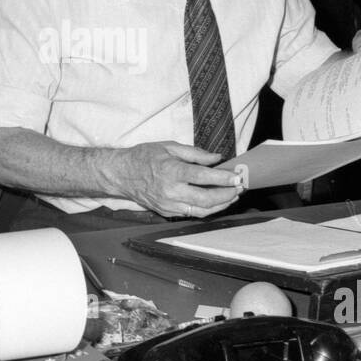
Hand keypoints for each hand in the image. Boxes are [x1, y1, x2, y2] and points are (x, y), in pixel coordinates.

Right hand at [111, 141, 243, 218]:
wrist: (121, 174)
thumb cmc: (144, 157)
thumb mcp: (169, 147)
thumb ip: (195, 153)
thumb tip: (217, 159)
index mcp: (171, 171)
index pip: (203, 177)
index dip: (224, 179)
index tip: (238, 177)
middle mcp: (170, 191)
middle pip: (206, 199)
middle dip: (227, 195)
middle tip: (239, 188)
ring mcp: (168, 205)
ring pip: (201, 211)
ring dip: (220, 205)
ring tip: (232, 196)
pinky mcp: (166, 212)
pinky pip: (191, 214)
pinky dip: (206, 209)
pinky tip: (216, 202)